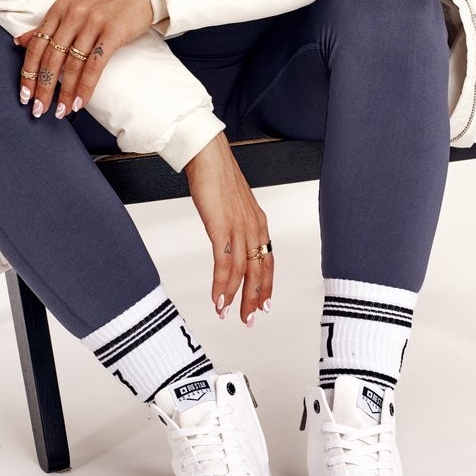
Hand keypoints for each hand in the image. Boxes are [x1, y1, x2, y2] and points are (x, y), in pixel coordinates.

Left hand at [13, 0, 153, 117]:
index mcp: (59, 10)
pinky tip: (81, 102)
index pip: (36, 46)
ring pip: (72, 65)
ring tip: (62, 111)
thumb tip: (19, 42)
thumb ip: (48, 26)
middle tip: (40, 110)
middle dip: (44, 88)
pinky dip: (86, 87)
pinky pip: (94, 66)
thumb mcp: (72, 7)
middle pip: (51, 58)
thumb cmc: (107, 0)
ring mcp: (92, 23)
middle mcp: (72, 15)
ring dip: (66, 93)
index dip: (28, 73)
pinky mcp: (112, 32)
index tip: (25, 95)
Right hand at [184, 133, 273, 327]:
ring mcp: (239, 228)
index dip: (266, 285)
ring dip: (234, 297)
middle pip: (259, 271)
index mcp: (258, 222)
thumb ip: (233, 223)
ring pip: (242, 272)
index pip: (268, 260)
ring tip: (227, 314)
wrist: (208, 155)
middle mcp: (253, 227)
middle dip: (254, 299)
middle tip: (249, 319)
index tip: (263, 304)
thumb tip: (228, 239)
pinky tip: (217, 298)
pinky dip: (220, 285)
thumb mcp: (231, 204)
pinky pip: (224, 263)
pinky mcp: (222, 228)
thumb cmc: (216, 175)